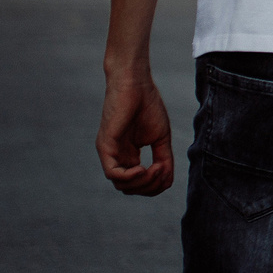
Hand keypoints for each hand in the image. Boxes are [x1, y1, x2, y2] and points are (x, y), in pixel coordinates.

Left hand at [97, 72, 174, 195]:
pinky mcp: (105, 146)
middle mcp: (117, 157)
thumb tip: (166, 181)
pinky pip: (113, 173)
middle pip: (130, 189)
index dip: (155, 185)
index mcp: (129, 156)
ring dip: (143, 182)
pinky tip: (143, 168)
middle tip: (162, 171)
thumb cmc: (148, 105)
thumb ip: (164, 159)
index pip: (139, 184)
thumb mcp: (161, 138)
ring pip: (122, 185)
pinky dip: (130, 176)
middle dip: (150, 186)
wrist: (136, 84)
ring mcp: (109, 153)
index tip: (166, 171)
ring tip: (155, 169)